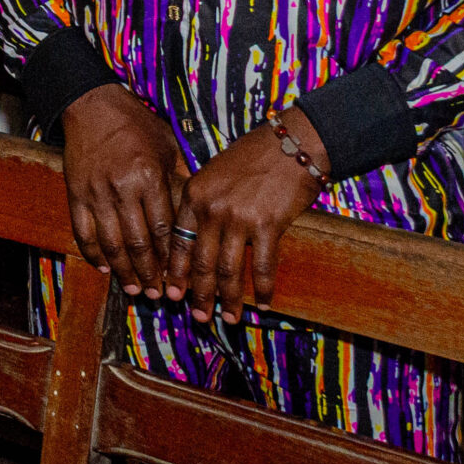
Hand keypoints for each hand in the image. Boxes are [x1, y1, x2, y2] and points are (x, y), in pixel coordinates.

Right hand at [59, 85, 190, 296]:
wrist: (91, 103)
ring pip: (110, 243)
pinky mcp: (75, 193)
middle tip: (158, 294)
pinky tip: (103, 268)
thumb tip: (195, 213)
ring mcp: (96, 193)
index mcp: (149, 177)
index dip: (171, 258)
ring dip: (123, 271)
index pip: (163, 229)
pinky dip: (93, 254)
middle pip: (138, 243)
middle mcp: (122, 188)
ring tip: (134, 288)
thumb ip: (178, 180)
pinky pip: (83, 231)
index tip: (179, 277)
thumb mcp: (167, 146)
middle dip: (150, 273)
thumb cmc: (135, 122)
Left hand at [163, 107, 327, 324]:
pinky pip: (262, 266)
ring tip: (229, 318)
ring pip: (228, 270)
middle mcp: (212, 208)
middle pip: (201, 262)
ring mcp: (239, 218)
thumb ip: (203, 203)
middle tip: (199, 317)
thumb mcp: (214, 173)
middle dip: (199, 294)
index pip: (179, 241)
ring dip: (228, 299)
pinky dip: (262, 289)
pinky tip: (263, 304)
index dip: (176, 272)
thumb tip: (195, 238)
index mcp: (194, 195)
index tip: (173, 294)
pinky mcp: (268, 225)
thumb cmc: (252, 157)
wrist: (291, 144)